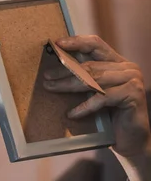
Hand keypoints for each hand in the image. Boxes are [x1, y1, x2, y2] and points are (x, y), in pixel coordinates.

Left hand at [43, 35, 150, 161]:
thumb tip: (57, 71)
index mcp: (118, 63)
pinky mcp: (132, 95)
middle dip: (65, 70)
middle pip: (90, 65)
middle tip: (47, 77)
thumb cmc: (112, 116)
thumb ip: (87, 79)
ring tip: (52, 88)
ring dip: (69, 85)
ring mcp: (132, 80)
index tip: (57, 44)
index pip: (96, 44)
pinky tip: (71, 114)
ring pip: (94, 80)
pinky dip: (84, 107)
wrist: (132, 138)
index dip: (76, 42)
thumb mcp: (97, 93)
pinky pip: (102, 98)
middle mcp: (127, 68)